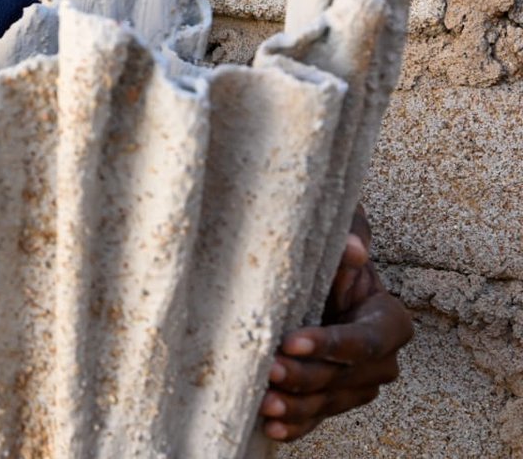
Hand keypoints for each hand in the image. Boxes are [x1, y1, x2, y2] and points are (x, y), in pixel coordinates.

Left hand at [260, 211, 413, 441]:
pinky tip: (272, 427)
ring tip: (263, 402)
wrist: (318, 269)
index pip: (364, 341)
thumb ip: (350, 234)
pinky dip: (297, 424)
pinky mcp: (335, 397)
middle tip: (268, 370)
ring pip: (329, 401)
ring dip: (296, 405)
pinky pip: (318, 416)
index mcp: (391, 320)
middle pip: (343, 376)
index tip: (291, 340)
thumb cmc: (331, 245)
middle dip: (305, 376)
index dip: (329, 344)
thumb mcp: (342, 229)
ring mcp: (360, 384)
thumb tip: (354, 249)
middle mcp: (383, 359)